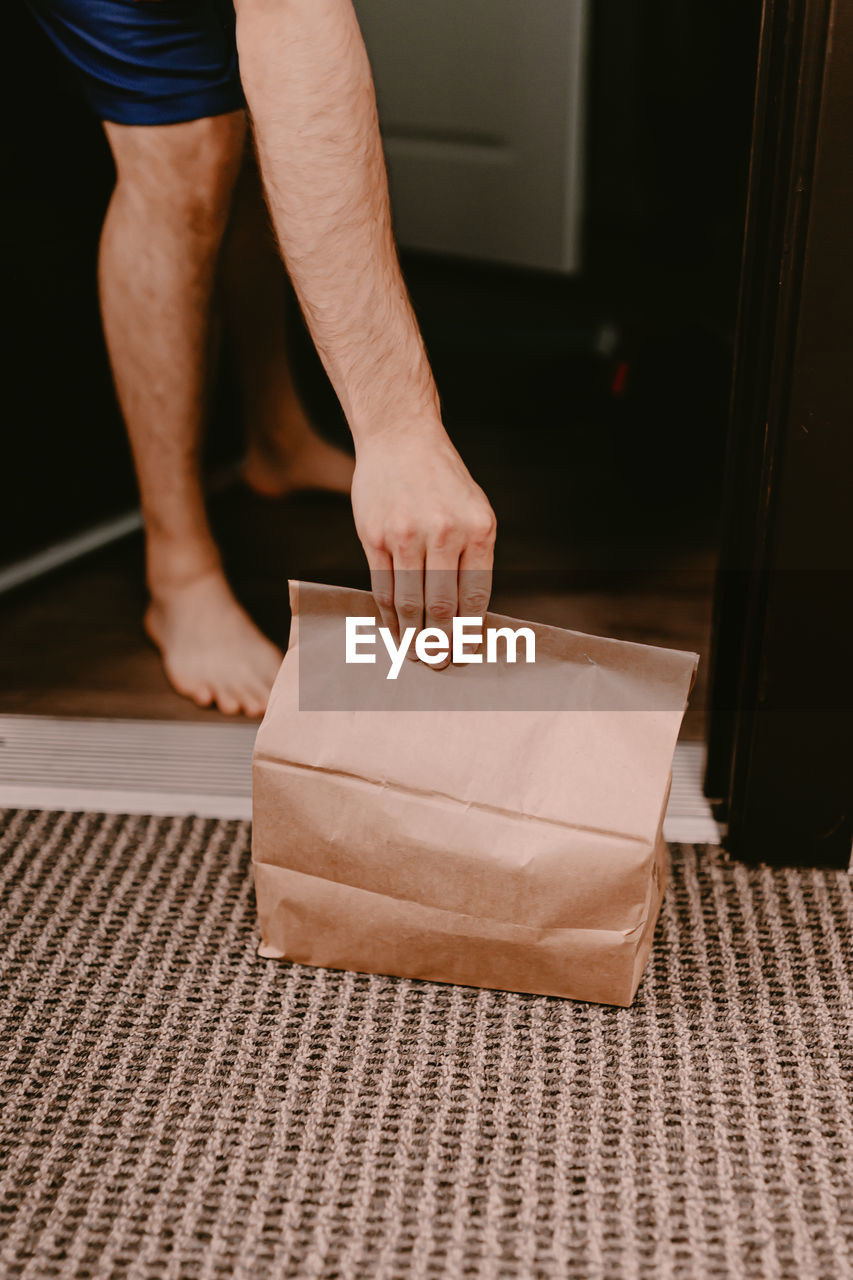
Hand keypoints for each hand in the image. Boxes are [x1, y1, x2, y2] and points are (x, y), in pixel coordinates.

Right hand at [350, 423, 495, 659]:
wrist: (400, 438)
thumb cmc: (440, 479)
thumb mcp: (472, 508)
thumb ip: (472, 555)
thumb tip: (467, 614)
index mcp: (478, 529)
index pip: (475, 597)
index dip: (469, 632)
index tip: (465, 653)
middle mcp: (444, 532)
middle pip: (442, 607)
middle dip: (441, 644)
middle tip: (439, 664)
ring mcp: (407, 535)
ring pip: (410, 602)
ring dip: (413, 636)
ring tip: (415, 655)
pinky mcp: (376, 536)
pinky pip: (383, 588)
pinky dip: (389, 616)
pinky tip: (393, 630)